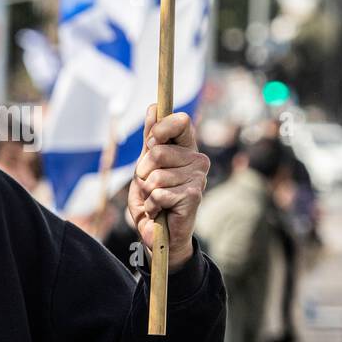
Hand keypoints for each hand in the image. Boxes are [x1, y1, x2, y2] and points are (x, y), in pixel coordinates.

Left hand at [127, 105, 209, 268]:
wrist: (159, 234)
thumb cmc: (153, 197)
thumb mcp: (146, 165)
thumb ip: (150, 138)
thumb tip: (153, 107)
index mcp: (186, 147)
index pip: (179, 121)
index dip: (160, 130)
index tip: (151, 143)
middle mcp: (197, 159)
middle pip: (157, 152)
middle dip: (143, 172)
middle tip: (150, 185)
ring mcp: (198, 178)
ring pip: (155, 176)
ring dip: (147, 192)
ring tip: (156, 200)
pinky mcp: (193, 196)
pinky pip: (158, 194)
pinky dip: (151, 205)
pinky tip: (159, 210)